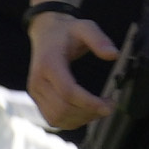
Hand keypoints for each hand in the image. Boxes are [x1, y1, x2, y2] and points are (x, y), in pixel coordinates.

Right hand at [26, 9, 120, 129]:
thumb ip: (99, 39)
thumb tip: (113, 54)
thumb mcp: (85, 27)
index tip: (109, 105)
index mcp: (49, 64)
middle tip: (110, 105)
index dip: (89, 103)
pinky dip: (72, 121)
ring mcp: (35, 92)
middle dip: (89, 112)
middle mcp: (37, 81)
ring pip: (57, 118)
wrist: (46, 33)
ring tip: (100, 108)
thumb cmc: (67, 32)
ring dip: (82, 119)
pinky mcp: (37, 99)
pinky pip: (53, 119)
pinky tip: (87, 112)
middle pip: (63, 108)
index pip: (68, 92)